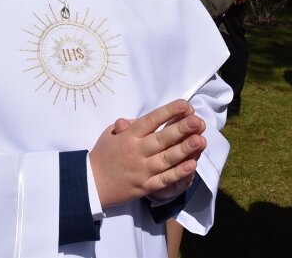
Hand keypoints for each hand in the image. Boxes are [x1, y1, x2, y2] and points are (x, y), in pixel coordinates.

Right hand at [89, 99, 205, 207]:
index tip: (184, 104)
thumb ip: (127, 125)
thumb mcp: (109, 134)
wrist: (91, 184)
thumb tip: (142, 119)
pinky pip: (165, 180)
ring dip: (185, 149)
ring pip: (167, 159)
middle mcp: (137, 151)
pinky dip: (178, 173)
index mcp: (128, 136)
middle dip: (181, 128)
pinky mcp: (146, 187)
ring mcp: (142, 170)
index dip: (168, 112)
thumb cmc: (102, 156)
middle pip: (162, 138)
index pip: (151, 120)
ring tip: (200, 140)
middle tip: (197, 120)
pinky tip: (192, 166)